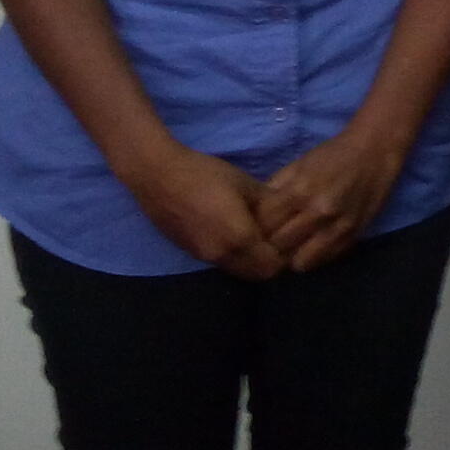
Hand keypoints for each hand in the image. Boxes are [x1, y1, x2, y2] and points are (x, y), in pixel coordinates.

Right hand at [124, 143, 286, 279]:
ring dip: (252, 262)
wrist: (157, 176)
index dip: (286, 256)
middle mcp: (222, 255)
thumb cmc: (205, 175)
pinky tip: (235, 236)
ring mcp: (204, 257)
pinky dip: (235, 258)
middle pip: (258, 275)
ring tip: (258, 237)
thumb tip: (289, 212)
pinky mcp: (191, 252)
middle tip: (277, 240)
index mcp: (239, 239)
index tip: (291, 239)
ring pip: (239, 272)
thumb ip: (270, 203)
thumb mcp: (246, 184)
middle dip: (271, 263)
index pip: (274, 266)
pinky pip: (222, 264)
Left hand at [256, 123, 411, 271]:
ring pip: (299, 262)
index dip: (254, 228)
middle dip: (269, 244)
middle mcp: (318, 213)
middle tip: (269, 239)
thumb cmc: (333, 154)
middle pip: (278, 246)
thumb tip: (254, 213)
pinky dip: (313, 256)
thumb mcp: (298, 165)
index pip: (263, 225)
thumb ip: (275, 189)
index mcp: (300, 191)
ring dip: (291, 256)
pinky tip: (310, 245)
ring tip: (290, 246)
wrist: (376, 150)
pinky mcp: (353, 237)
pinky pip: (324, 261)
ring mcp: (338, 228)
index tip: (253, 227)